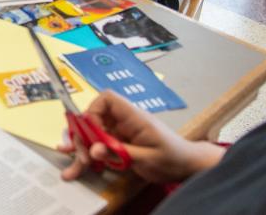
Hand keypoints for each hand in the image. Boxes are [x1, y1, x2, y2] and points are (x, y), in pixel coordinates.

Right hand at [58, 91, 224, 183]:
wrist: (187, 166)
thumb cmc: (172, 158)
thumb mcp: (146, 159)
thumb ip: (119, 153)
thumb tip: (93, 149)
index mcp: (133, 116)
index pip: (107, 99)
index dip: (93, 111)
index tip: (91, 134)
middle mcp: (124, 121)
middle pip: (95, 117)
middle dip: (84, 135)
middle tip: (84, 157)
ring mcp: (121, 132)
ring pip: (94, 133)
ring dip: (84, 147)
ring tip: (78, 165)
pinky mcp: (120, 143)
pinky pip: (100, 144)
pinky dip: (90, 153)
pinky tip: (79, 162)